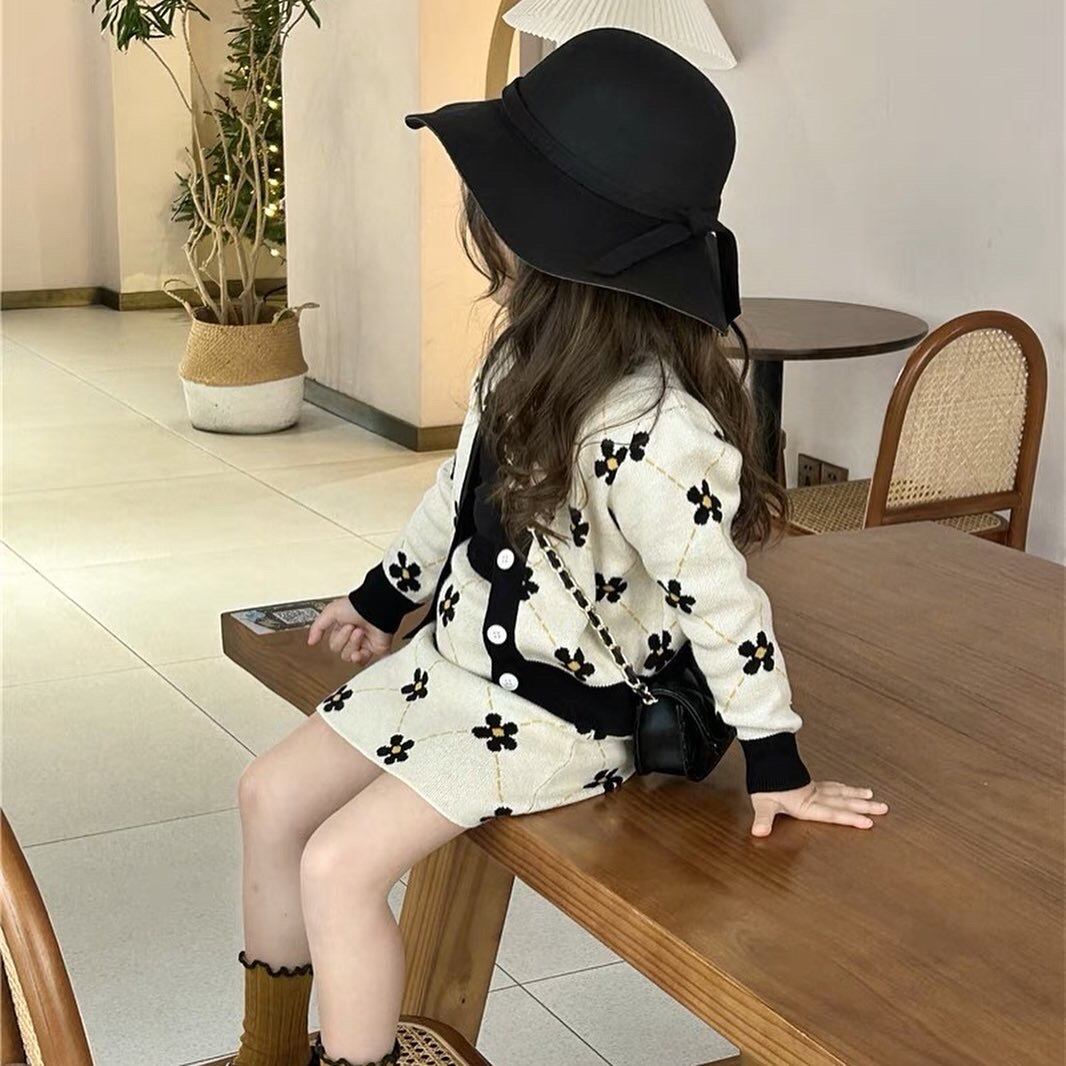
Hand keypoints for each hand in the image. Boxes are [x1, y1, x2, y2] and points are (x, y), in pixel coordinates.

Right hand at [307, 598, 391, 665]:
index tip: (344, 624)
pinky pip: (363, 662)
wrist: (377, 608)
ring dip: (353, 644)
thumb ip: (318, 626)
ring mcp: (364, 644)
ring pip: (350, 657)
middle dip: (345, 639)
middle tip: (354, 627)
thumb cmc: (358, 605)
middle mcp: (353, 637)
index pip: (333, 644)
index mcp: (343, 628)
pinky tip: (360, 651)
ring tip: (361, 632)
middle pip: (340, 652)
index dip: (337, 636)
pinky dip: (359, 658)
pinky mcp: (375, 650)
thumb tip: (311, 641)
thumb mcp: (331, 611)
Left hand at [750, 781, 887, 836]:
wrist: (765, 760)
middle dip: (864, 807)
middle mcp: (815, 796)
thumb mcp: (763, 803)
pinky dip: (843, 788)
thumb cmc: (765, 783)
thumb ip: (763, 818)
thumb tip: (759, 832)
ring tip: (873, 798)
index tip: (869, 822)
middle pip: (843, 802)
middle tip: (884, 809)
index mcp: (807, 804)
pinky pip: (832, 786)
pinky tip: (849, 788)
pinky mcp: (810, 783)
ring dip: (857, 796)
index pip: (833, 813)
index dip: (850, 818)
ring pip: (841, 792)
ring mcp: (814, 789)